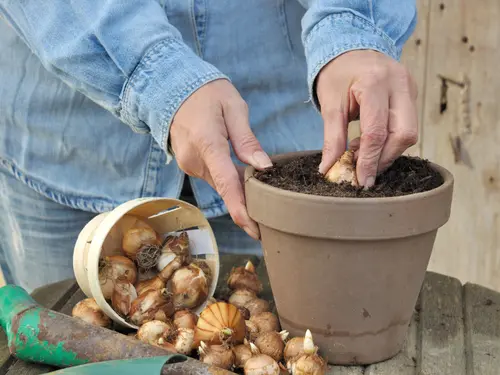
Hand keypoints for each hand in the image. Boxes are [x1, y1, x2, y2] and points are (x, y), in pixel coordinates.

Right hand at [169, 79, 271, 239]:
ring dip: (239, 190)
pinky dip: (228, 180)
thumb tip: (264, 167)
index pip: (227, 185)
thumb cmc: (206, 92)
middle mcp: (194, 160)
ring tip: (263, 195)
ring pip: (220, 185)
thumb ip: (247, 139)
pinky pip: (213, 177)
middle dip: (247, 203)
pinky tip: (244, 179)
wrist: (171, 86)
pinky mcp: (189, 164)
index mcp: (207, 144)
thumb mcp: (233, 106)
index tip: (255, 230)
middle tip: (272, 215)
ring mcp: (188, 164)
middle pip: (226, 189)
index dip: (242, 211)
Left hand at [315, 50, 417, 187]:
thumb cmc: (337, 73)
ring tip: (361, 155)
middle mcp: (399, 84)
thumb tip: (329, 168)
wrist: (351, 48)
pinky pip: (407, 126)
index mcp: (375, 82)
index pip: (377, 131)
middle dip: (384, 158)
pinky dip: (389, 141)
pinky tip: (370, 145)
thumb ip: (332, 138)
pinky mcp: (412, 95)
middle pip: (404, 134)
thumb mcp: (329, 104)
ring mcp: (410, 89)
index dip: (370, 160)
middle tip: (363, 171)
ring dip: (386, 152)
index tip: (361, 181)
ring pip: (409, 133)